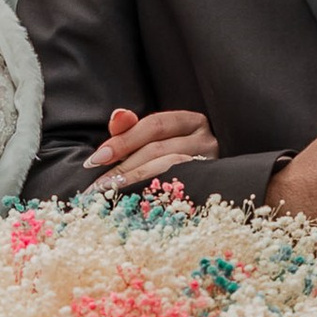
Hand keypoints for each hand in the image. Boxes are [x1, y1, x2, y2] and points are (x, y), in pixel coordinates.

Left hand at [85, 104, 220, 193]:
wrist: (218, 182)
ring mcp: (212, 165)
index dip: (124, 140)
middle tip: (98, 185)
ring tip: (109, 194)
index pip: (155, 125)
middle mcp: (206, 140)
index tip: (98, 158)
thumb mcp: (154, 140)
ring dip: (134, 182)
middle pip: (159, 149)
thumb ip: (132, 129)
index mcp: (192, 122)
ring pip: (168, 170)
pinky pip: (178, 190)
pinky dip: (152, 194)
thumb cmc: (174, 158)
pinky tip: (134, 201)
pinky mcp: (211, 187)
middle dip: (123, 166)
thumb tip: (117, 116)